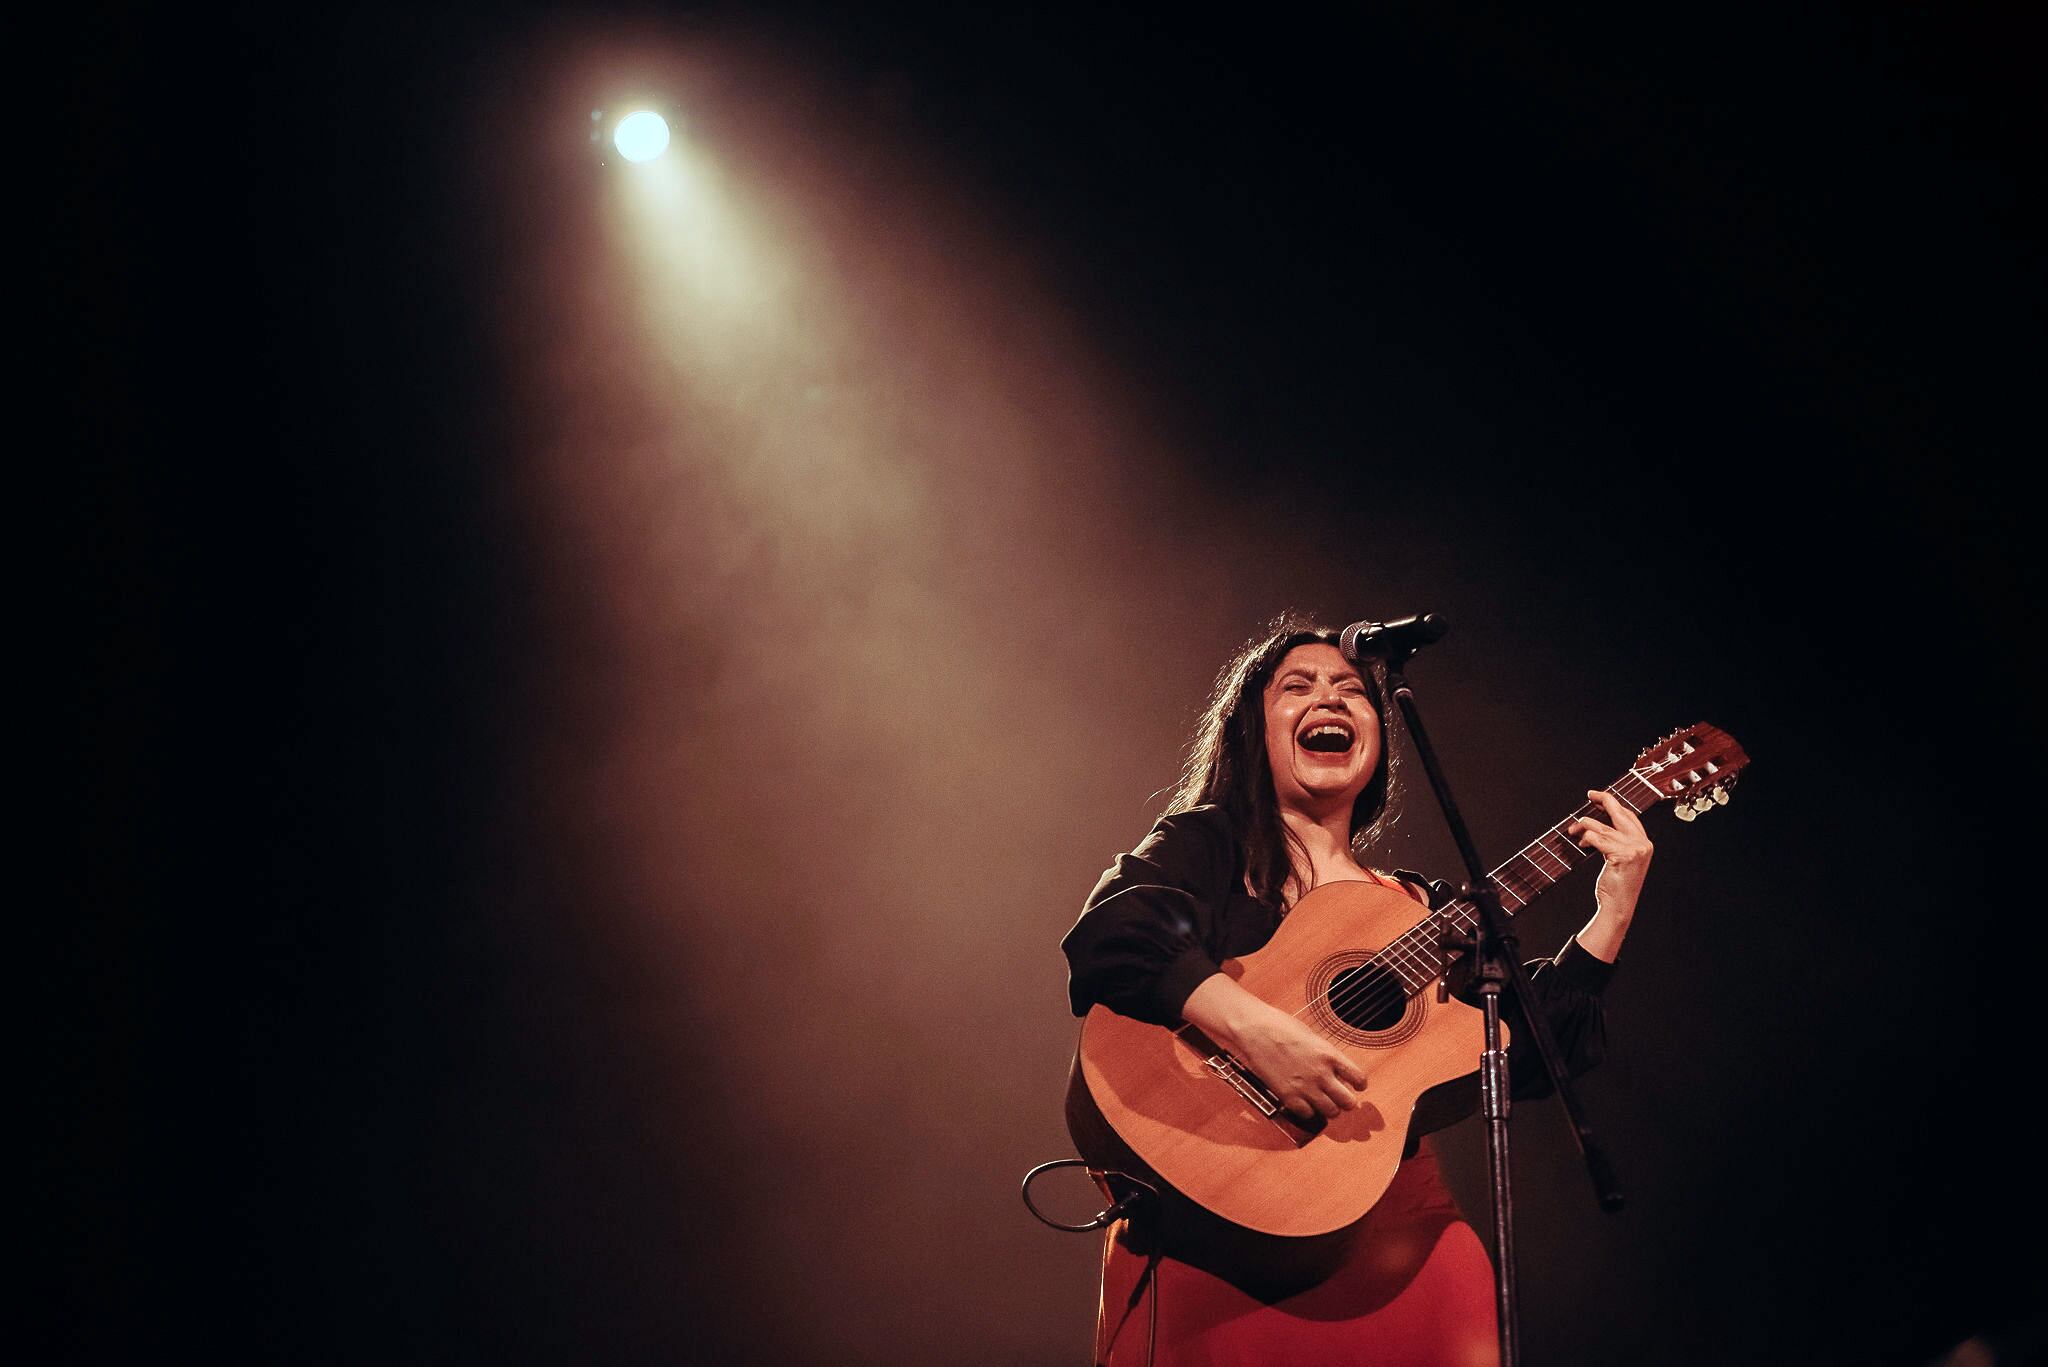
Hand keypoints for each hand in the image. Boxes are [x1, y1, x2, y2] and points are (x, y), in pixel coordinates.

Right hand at [1226, 999, 1369, 1122]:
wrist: (1255, 1029)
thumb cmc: (1281, 1026)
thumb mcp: (1313, 1038)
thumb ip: (1327, 1056)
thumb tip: (1336, 1072)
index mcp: (1330, 1055)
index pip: (1359, 1079)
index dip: (1359, 1085)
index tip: (1356, 1086)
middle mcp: (1321, 1073)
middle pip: (1348, 1102)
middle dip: (1346, 1102)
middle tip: (1340, 1098)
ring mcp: (1305, 1086)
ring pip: (1331, 1112)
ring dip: (1329, 1109)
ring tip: (1323, 1103)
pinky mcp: (1288, 1096)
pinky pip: (1308, 1115)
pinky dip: (1309, 1112)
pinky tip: (1305, 1103)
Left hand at [1567, 789, 1652, 958]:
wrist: (1618, 907)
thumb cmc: (1616, 886)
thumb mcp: (1619, 859)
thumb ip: (1615, 842)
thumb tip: (1598, 824)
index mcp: (1644, 843)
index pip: (1628, 816)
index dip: (1613, 804)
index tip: (1599, 797)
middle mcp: (1642, 844)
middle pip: (1620, 813)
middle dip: (1604, 800)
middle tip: (1590, 795)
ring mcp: (1634, 849)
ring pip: (1602, 826)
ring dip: (1583, 827)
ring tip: (1574, 831)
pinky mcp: (1622, 855)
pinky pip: (1596, 837)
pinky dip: (1586, 838)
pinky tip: (1582, 845)